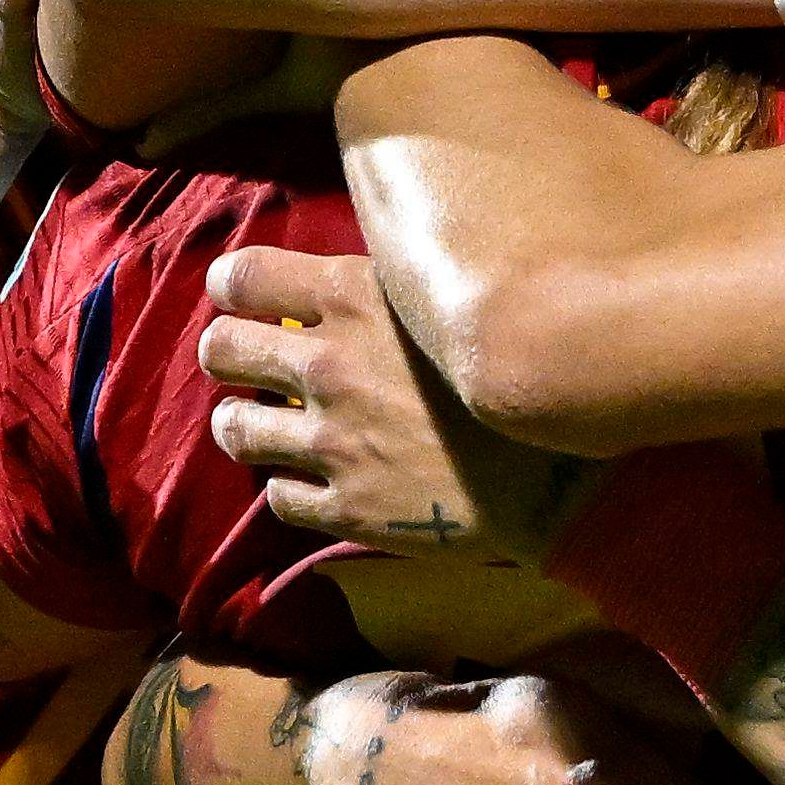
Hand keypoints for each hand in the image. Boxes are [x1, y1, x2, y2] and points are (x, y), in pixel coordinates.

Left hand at [202, 238, 587, 558]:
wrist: (564, 471)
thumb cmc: (519, 373)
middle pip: (220, 350)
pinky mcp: (344, 506)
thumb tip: (344, 279)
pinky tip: (314, 477)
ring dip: (244, 424)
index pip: (243, 278)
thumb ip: (388, 289)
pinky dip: (290, 485)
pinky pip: (278, 496)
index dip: (231, 287)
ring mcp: (332, 442)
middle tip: (247, 363)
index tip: (241, 298)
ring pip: (233, 430)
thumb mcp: (452, 302)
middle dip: (226, 353)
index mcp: (355, 301)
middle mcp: (329, 367)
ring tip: (264, 425)